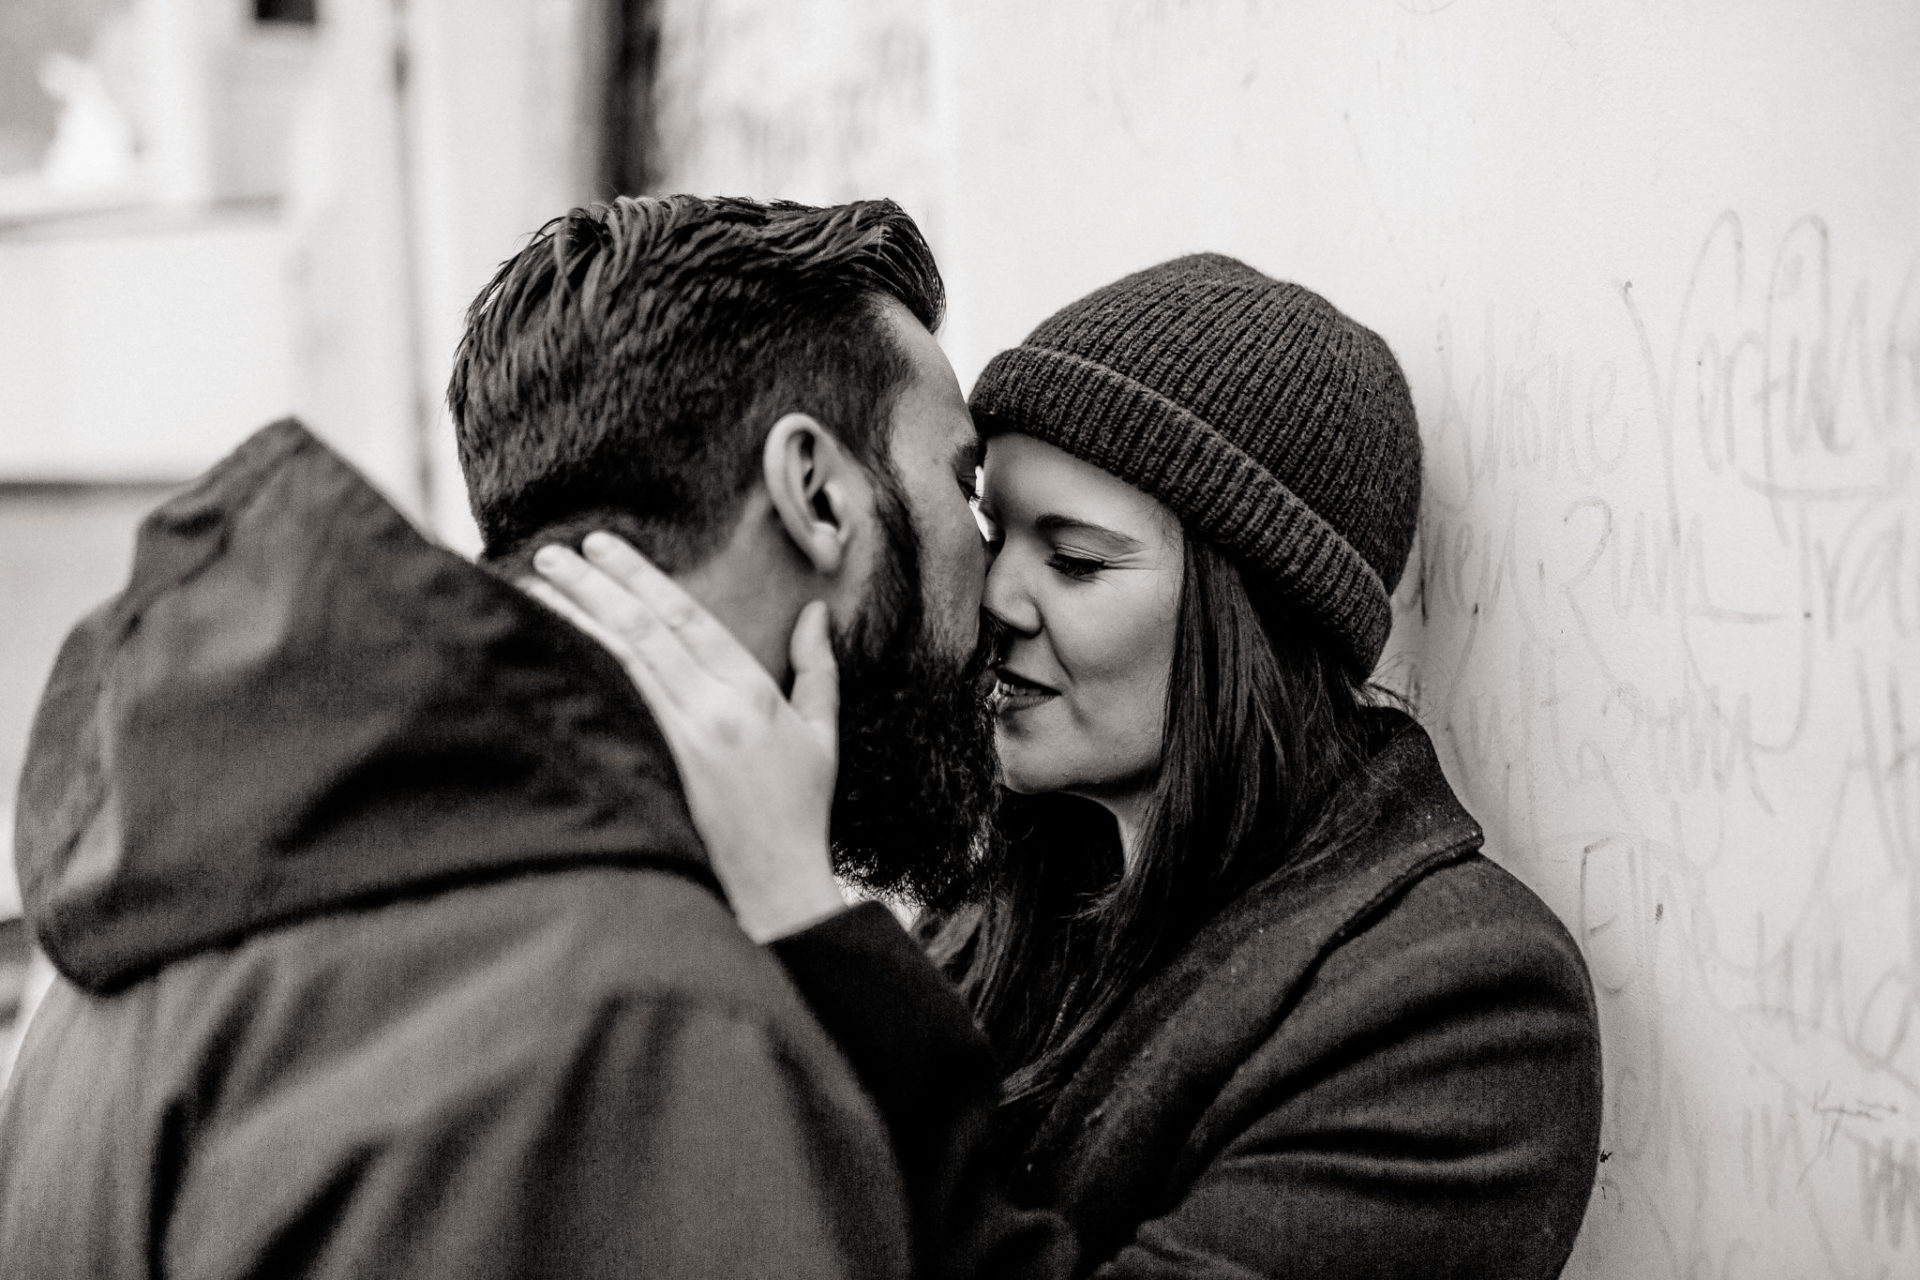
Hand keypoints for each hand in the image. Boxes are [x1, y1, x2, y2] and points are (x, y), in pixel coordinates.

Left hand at [521, 532, 846, 942]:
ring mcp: (682, 741)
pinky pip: (615, 707)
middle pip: (645, 630)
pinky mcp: (660, 771)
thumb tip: (816, 613)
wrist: (778, 884)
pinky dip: (583, 671)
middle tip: (556, 552)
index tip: (604, 546)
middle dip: (598, 585)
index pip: (688, 618)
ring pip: (621, 663)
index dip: (642, 577)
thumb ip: (817, 670)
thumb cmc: (800, 810)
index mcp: (754, 693)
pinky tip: (554, 649)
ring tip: (538, 586)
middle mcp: (714, 709)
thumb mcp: (821, 735)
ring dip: (578, 619)